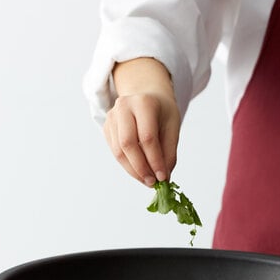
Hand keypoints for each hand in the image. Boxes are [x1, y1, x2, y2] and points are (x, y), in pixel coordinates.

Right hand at [104, 58, 180, 185]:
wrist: (146, 96)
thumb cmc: (162, 113)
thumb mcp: (173, 128)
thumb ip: (169, 153)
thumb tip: (163, 178)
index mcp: (144, 103)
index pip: (147, 137)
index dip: (155, 160)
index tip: (163, 178)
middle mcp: (124, 106)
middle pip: (128, 144)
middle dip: (141, 168)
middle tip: (152, 183)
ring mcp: (112, 116)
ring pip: (119, 151)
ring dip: (133, 170)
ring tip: (147, 180)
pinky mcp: (106, 127)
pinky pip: (115, 152)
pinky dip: (127, 166)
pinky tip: (139, 172)